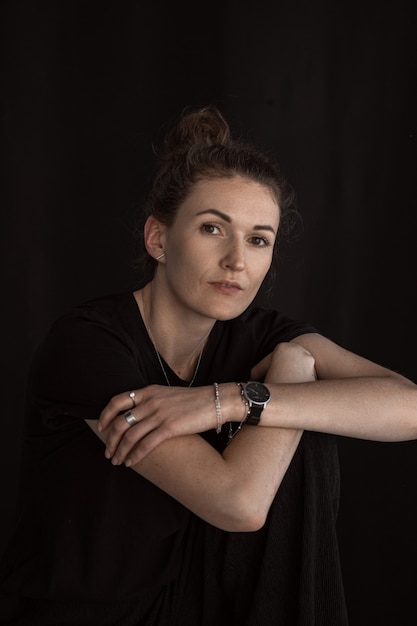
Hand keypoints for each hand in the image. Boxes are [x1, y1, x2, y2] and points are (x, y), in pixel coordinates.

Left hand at [97, 383, 238, 465]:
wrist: (217, 401)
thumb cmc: (195, 401)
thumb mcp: (169, 395)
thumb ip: (153, 402)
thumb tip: (140, 416)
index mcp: (149, 391)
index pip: (118, 401)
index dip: (106, 415)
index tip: (101, 427)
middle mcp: (151, 401)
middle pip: (120, 422)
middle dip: (110, 440)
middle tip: (108, 452)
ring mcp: (159, 414)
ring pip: (130, 436)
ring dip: (120, 451)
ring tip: (117, 461)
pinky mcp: (170, 427)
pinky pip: (145, 444)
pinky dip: (135, 455)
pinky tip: (131, 462)